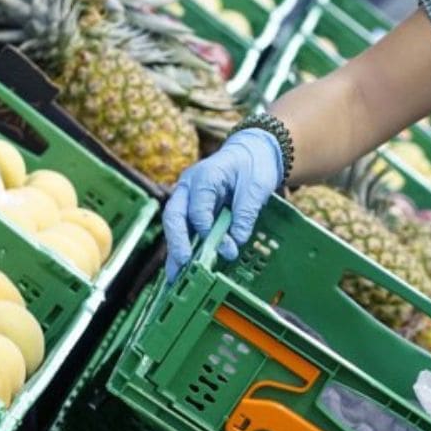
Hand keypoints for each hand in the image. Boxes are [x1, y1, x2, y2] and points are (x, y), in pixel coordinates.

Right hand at [162, 128, 283, 280]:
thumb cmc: (254, 166)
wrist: (253, 152)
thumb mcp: (256, 187)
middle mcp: (188, 187)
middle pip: (174, 215)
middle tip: (184, 263)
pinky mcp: (191, 210)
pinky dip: (182, 249)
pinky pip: (183, 231)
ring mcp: (187, 198)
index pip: (198, 206)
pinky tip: (181, 270)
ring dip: (175, 251)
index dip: (206, 227)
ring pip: (174, 226)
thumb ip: (245, 213)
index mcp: (205, 176)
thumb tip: (236, 241)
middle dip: (178, 241)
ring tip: (176, 278)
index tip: (221, 245)